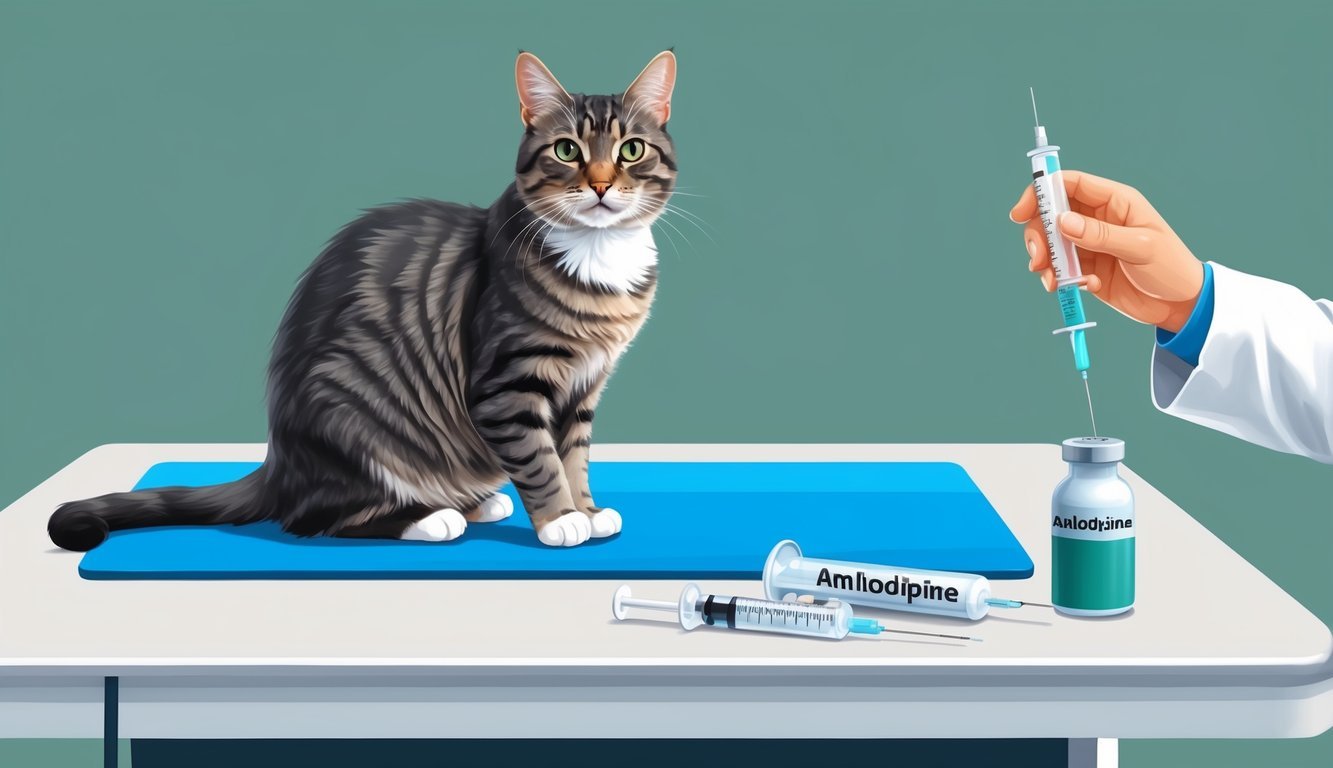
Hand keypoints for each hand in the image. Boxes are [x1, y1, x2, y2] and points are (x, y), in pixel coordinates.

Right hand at [1009, 170, 1204, 332]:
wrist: (1180, 306)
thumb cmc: (1170, 268)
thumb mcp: (1139, 248)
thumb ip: (1100, 234)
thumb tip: (1062, 221)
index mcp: (1114, 202)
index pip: (1070, 184)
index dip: (1042, 192)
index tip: (1021, 213)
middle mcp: (1098, 219)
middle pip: (1051, 215)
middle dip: (1038, 236)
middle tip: (1037, 258)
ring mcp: (1090, 244)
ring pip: (1051, 243)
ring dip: (1045, 261)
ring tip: (1053, 281)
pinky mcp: (1086, 268)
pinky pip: (1060, 268)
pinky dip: (1060, 278)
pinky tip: (1083, 287)